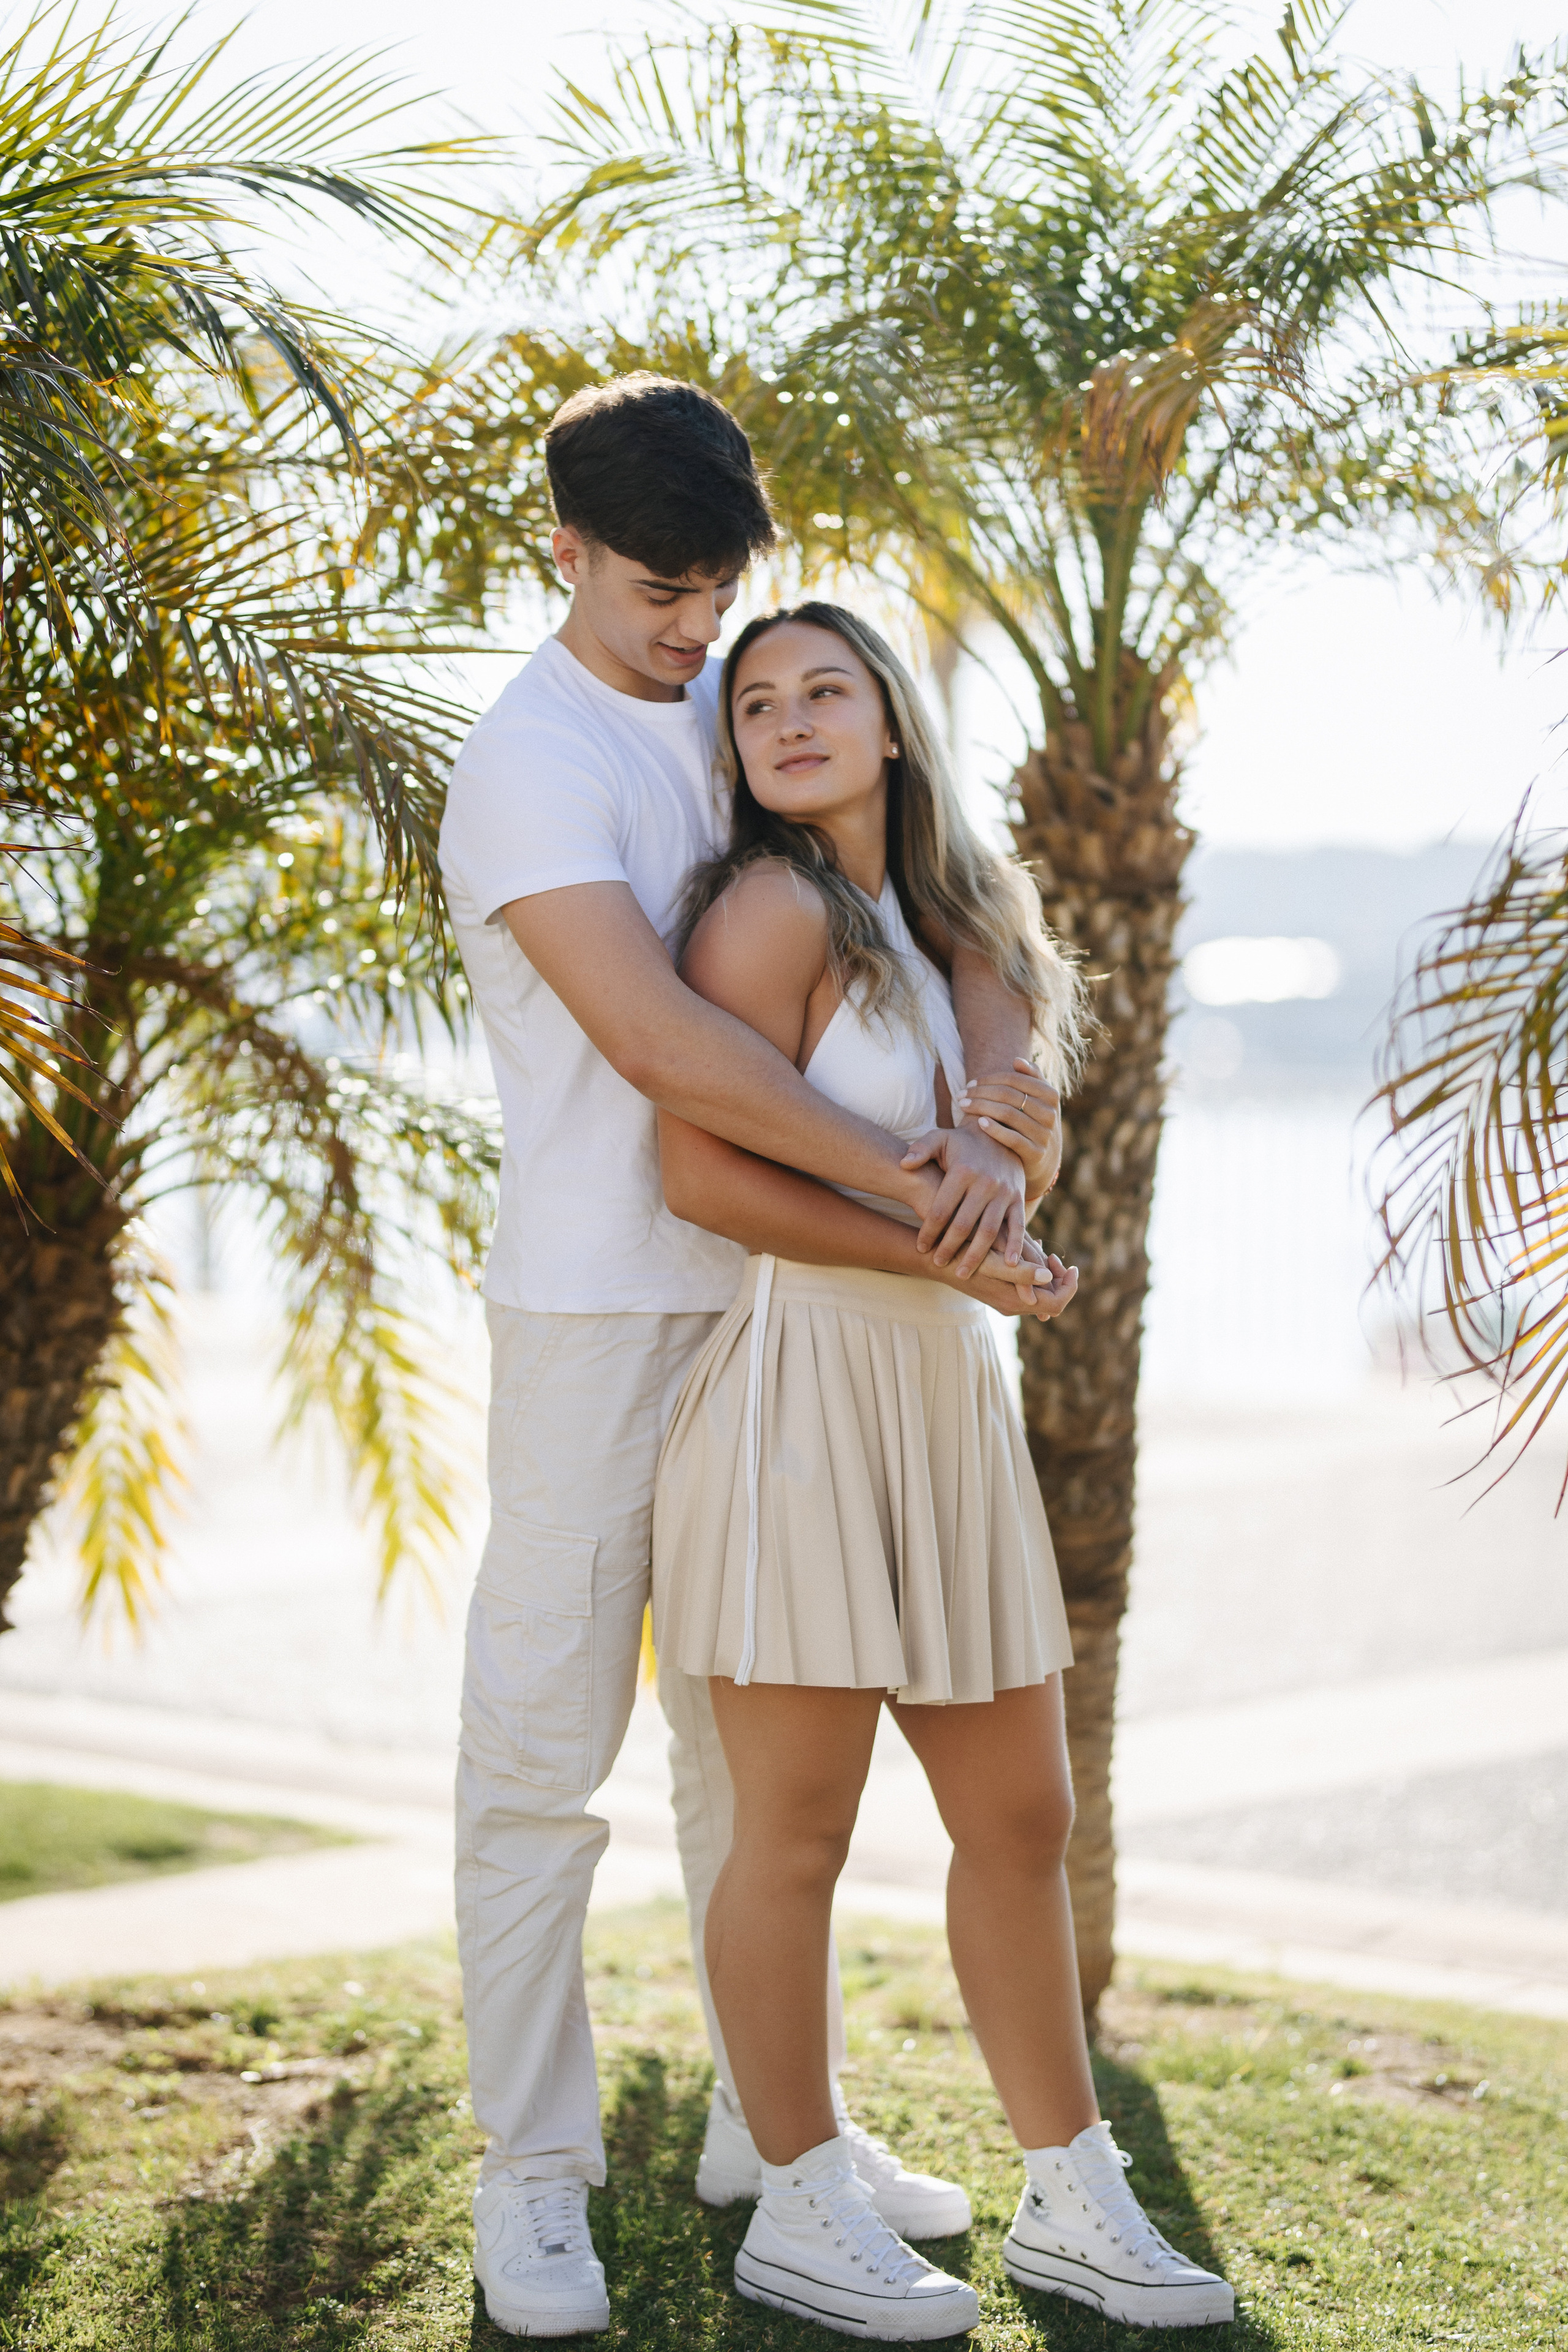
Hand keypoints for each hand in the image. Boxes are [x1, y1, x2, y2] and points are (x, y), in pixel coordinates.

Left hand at [899, 1121, 1027, 1275]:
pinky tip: (1007, 1264)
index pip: (942, 1209)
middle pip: (964, 1224)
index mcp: (963, 1171)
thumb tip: (903, 1164)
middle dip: (949, 1248)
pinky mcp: (1019, 1198)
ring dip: (976, 1255)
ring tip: (962, 1273)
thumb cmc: (962, 1142)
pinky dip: (1014, 1245)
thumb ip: (920, 1149)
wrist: (999, 1134)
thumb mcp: (939, 1138)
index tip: (920, 1247)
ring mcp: (1004, 1193)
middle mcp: (985, 1183)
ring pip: (989, 1230)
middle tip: (937, 1263)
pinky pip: (1017, 1226)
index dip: (929, 1231)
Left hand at [957, 1060, 1061, 1198]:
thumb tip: (1016, 1060)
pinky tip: (979, 1123)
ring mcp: (1044, 1134)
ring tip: (962, 1106)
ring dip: (981, 1108)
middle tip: (960, 1095)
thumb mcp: (1039, 1100)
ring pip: (1008, 1114)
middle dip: (980, 1093)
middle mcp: (1050, 1113)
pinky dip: (994, 1129)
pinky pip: (1012, 1138)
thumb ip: (1032, 1078)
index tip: (969, 1084)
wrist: (1045, 1160)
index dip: (989, 1079)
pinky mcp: (1036, 1153)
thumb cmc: (1033, 1122)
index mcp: (1051, 1095)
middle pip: (1009, 1095)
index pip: (1014, 1079)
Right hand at [960, 1249, 1078, 1322]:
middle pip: (1052, 1301)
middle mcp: (1012, 1306)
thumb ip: (1021, 1272)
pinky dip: (1035, 1274)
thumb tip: (1049, 1276)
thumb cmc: (964, 1256)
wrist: (937, 1258)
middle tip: (1054, 1257)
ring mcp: (1006, 1301)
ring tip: (1045, 1253)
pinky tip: (1032, 1254)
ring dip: (1049, 1276)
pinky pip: (1028, 1289)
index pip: (1058, 1303)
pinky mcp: (1000, 1293)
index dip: (1069, 1285)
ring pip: (1041, 1296)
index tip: (1071, 1265)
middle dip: (1060, 1279)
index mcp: (1014, 1301)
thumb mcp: (992, 1261)